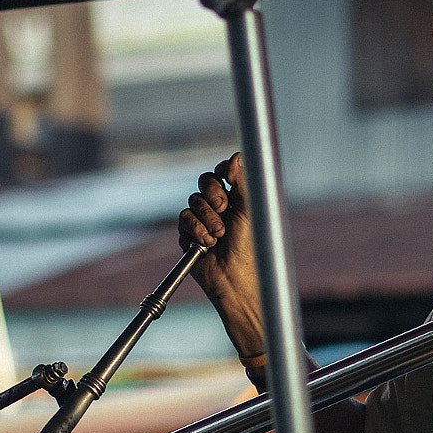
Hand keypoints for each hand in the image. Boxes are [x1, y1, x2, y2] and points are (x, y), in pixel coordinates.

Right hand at [178, 152, 263, 353]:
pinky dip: (196, 230)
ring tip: (220, 235)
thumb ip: (242, 182)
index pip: (221, 173)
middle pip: (204, 181)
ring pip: (193, 201)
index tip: (225, 174)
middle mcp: (217, 207)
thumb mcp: (248, 211)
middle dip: (213, 193)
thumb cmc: (248, 247)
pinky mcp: (187, 234)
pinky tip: (207, 243)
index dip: (221, 171)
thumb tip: (235, 155)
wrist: (235, 277)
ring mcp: (201, 220)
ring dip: (207, 218)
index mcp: (235, 199)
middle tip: (224, 208)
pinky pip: (183, 219)